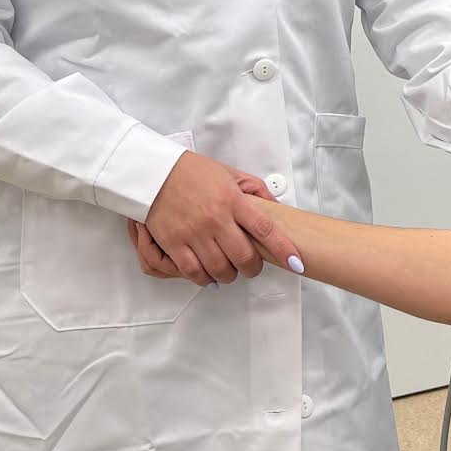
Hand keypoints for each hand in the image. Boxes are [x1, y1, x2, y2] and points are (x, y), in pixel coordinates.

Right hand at [133, 153, 302, 285]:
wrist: (154, 173)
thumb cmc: (192, 172)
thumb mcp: (230, 174)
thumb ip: (255, 190)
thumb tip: (276, 207)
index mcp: (233, 201)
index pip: (265, 229)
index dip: (284, 249)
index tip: (296, 262)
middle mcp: (216, 219)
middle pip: (244, 257)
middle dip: (253, 268)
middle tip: (252, 267)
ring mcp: (194, 233)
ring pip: (220, 269)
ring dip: (230, 275)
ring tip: (230, 270)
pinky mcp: (174, 243)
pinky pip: (194, 272)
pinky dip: (205, 278)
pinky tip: (208, 274)